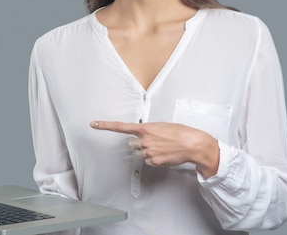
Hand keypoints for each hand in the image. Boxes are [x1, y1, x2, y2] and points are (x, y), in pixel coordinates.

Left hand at [90, 121, 219, 177]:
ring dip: (147, 151)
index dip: (105, 126)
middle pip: (131, 144)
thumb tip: (143, 136)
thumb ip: (149, 130)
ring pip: (139, 153)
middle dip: (139, 143)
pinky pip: (148, 161)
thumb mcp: (162, 126)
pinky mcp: (153, 161)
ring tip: (161, 147)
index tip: (94, 124)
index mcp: (145, 128)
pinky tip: (164, 154)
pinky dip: (154, 158)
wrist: (192, 144)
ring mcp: (148, 152)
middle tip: (153, 142)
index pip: (120, 127)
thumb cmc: (180, 133)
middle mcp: (144, 140)